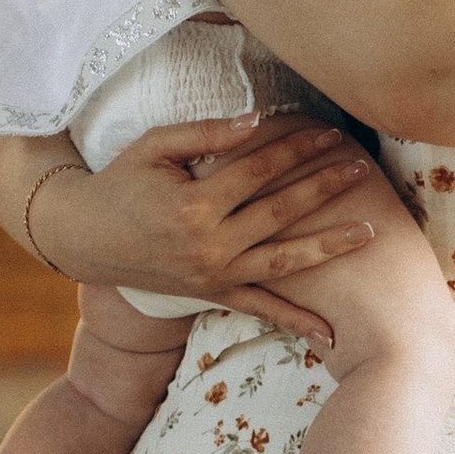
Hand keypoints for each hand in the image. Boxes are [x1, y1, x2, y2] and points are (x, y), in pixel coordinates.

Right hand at [38, 116, 377, 343]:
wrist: (85, 238)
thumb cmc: (121, 183)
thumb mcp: (153, 147)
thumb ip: (206, 134)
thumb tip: (258, 120)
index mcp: (192, 206)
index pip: (258, 171)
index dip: (295, 148)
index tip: (328, 132)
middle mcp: (208, 246)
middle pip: (280, 212)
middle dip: (324, 187)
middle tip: (362, 167)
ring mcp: (213, 276)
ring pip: (283, 263)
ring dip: (328, 246)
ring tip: (369, 231)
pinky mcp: (213, 295)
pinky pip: (262, 310)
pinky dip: (297, 322)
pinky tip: (333, 333)